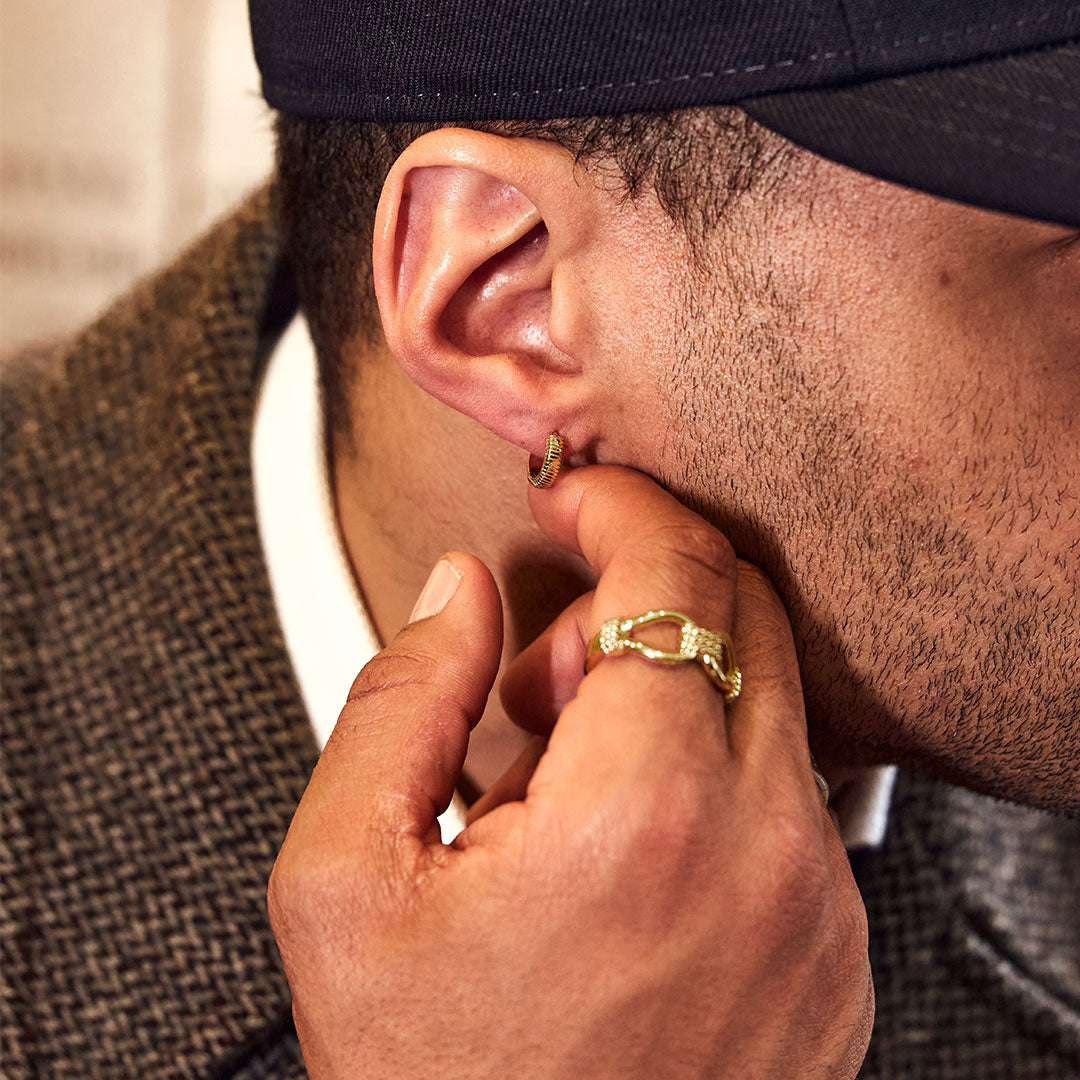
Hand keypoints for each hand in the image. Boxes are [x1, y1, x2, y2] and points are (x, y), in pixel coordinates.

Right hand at [267, 465, 872, 1078]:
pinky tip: (621, 847)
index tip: (575, 497)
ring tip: (562, 784)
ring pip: (768, 694)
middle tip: (538, 679)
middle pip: (743, 610)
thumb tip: (459, 593)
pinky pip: (787, 790)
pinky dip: (709, 767)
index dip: (618, 503)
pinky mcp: (833, 952)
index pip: (676, 571)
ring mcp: (817, 907)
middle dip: (635, 598)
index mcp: (645, 817)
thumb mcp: (344, 881)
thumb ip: (401, 697)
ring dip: (666, 688)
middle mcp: (765, 854)